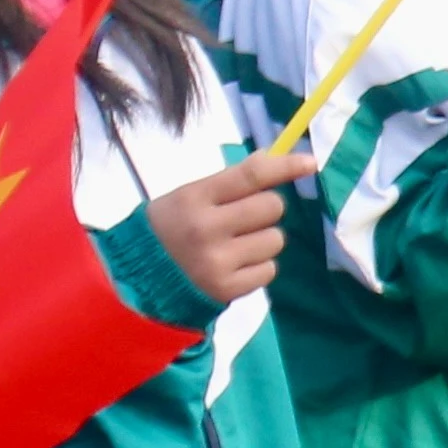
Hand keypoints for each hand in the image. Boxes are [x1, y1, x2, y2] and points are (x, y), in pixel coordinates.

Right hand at [146, 139, 306, 310]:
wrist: (136, 281)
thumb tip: (276, 157)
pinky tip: (234, 267)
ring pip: (276, 239)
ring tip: (234, 245)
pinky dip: (258, 267)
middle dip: (265, 209)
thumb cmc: (170, 229)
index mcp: (194, 198)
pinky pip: (269, 270)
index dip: (285, 166)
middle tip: (242, 218)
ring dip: (263, 240)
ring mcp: (216, 262)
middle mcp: (206, 229)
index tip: (310, 163)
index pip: (252, 175)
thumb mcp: (189, 196)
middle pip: (272, 207)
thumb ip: (230, 181)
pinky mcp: (226, 290)